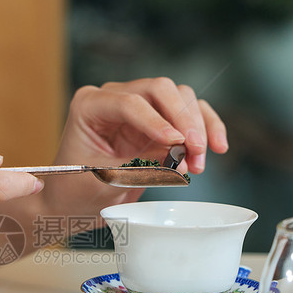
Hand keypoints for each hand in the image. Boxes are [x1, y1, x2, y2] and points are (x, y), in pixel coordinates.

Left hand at [39, 77, 227, 220]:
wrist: (74, 202)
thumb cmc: (76, 190)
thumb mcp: (101, 181)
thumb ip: (137, 167)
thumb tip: (177, 160)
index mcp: (90, 105)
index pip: (129, 102)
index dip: (156, 121)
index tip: (176, 143)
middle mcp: (116, 97)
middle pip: (160, 90)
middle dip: (183, 119)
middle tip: (195, 151)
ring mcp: (140, 106)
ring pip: (181, 98)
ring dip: (197, 128)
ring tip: (198, 164)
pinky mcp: (159, 121)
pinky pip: (190, 114)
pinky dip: (207, 128)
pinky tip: (218, 147)